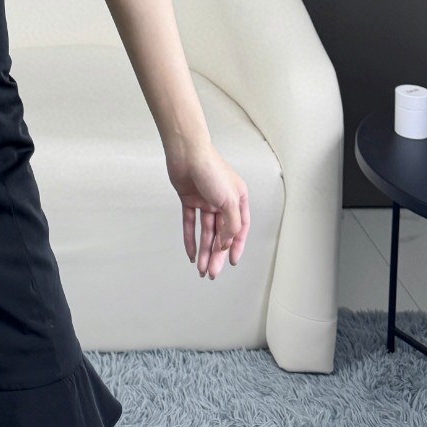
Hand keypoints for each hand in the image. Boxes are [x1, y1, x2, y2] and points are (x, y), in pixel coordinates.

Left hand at [165, 141, 249, 278]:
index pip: (240, 229)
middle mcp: (222, 201)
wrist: (186, 153)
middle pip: (221, 233)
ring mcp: (205, 201)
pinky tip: (190, 253)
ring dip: (204, 251)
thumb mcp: (229, 200)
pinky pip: (190, 223)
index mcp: (238, 199)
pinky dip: (190, 238)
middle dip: (217, 255)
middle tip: (212, 273)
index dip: (236, 247)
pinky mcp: (189, 199)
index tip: (231, 262)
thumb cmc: (211, 170)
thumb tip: (226, 243)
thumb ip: (231, 224)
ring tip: (201, 269)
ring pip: (206, 232)